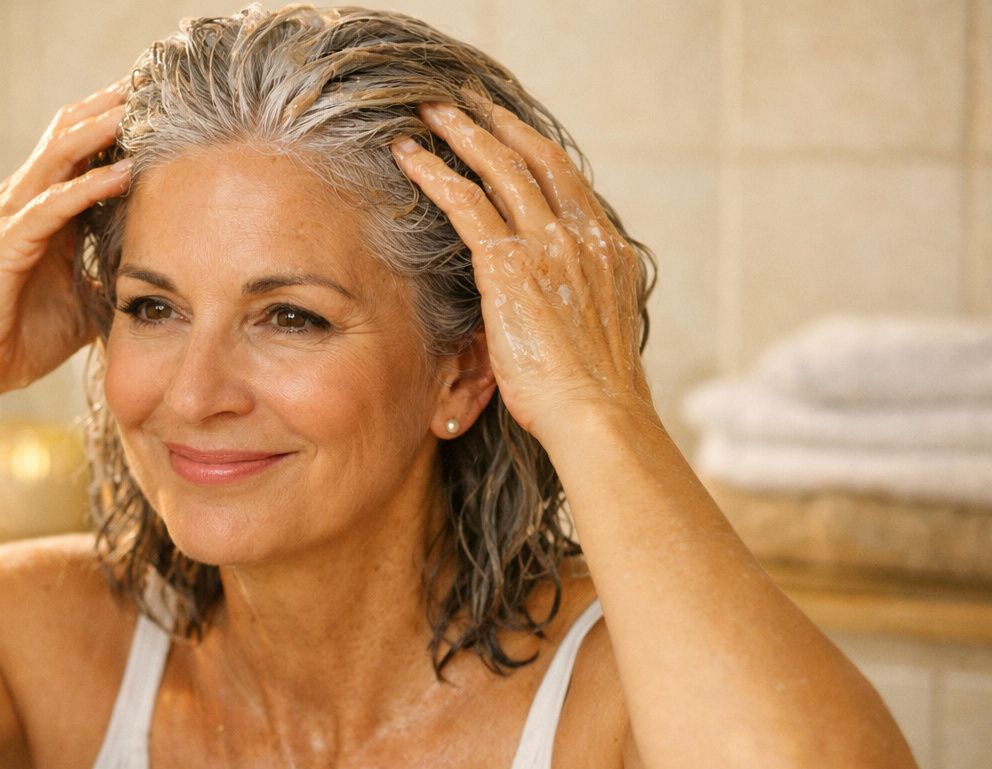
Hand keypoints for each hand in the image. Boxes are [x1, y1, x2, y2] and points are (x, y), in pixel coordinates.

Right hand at [0, 81, 131, 393]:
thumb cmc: (19, 334)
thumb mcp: (83, 302)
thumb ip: (112, 280)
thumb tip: (157, 284)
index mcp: (46, 210)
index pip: (83, 150)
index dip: (117, 125)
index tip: (160, 105)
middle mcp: (27, 202)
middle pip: (70, 135)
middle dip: (110, 108)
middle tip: (153, 84)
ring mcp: (13, 217)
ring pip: (59, 156)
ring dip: (101, 130)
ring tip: (140, 109)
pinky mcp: (7, 243)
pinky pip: (51, 206)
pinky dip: (87, 187)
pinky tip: (120, 174)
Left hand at [391, 101, 651, 442]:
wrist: (597, 416)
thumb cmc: (591, 397)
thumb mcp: (592, 338)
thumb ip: (572, 306)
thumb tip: (552, 310)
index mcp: (606, 251)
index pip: (568, 181)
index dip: (534, 148)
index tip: (509, 131)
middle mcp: (582, 237)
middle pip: (536, 160)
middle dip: (497, 126)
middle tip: (466, 104)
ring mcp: (549, 247)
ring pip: (500, 170)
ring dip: (462, 135)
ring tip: (431, 115)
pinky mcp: (510, 266)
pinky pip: (466, 203)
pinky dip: (435, 173)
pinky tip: (409, 157)